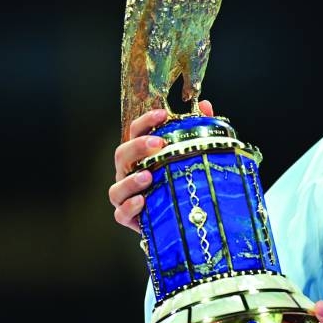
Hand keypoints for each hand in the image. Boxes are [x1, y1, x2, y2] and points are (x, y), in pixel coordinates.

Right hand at [108, 101, 213, 231]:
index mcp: (140, 155)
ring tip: (147, 175)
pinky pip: (121, 213)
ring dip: (131, 180)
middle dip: (138, 147)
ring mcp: (125, 196)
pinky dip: (129, 207)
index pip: (136, 131)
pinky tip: (142, 201)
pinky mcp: (128, 217)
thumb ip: (195, 130)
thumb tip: (205, 105)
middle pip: (121, 155)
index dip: (146, 121)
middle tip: (159, 143)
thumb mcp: (189, 155)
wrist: (180, 216)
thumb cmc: (181, 179)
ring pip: (116, 187)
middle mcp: (128, 173)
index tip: (163, 114)